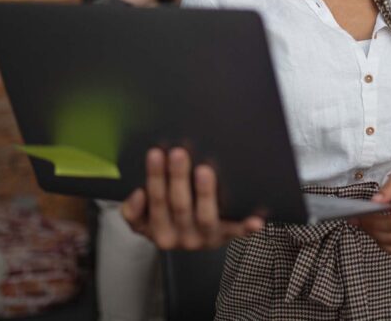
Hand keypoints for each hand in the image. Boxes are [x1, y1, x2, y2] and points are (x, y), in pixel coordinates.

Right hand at [120, 147, 264, 249]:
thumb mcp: (144, 218)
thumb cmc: (167, 216)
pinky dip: (245, 226)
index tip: (155, 153)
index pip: (154, 203)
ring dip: (205, 194)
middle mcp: (180, 238)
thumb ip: (134, 210)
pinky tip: (256, 219)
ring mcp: (205, 238)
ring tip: (204, 171)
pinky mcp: (226, 236)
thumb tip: (137, 195)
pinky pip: (237, 232)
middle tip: (178, 153)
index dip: (154, 179)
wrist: (193, 238)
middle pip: (178, 206)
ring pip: (204, 217)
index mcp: (157, 231)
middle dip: (177, 178)